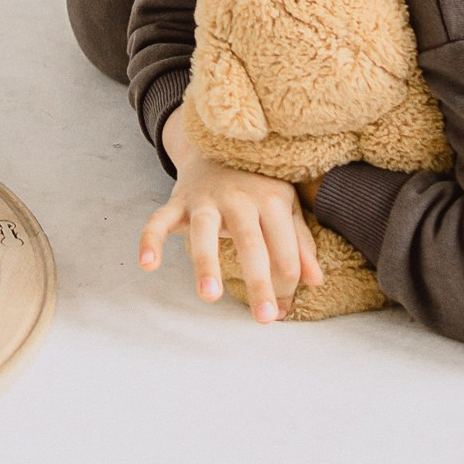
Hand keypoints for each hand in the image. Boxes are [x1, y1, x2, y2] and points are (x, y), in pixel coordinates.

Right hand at [145, 110, 322, 323]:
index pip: (284, 251)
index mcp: (272, 200)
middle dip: (260, 282)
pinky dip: (150, 239)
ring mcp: (206, 198)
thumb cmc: (257, 184)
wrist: (216, 144)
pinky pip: (159, 220)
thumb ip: (300, 243)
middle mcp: (239, 197)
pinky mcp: (178, 200)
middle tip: (265, 319)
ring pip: (205, 231)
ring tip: (211, 296)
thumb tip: (316, 282)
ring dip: (207, 263)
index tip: (281, 311)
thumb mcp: (285, 206)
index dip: (286, 285)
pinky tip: (147, 264)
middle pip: (251, 243)